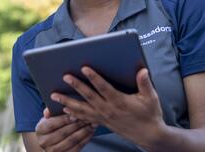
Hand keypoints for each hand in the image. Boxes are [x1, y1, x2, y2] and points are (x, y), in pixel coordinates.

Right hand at [34, 108, 94, 151]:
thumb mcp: (47, 117)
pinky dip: (85, 140)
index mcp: (40, 130)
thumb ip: (50, 111)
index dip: (64, 119)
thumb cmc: (49, 126)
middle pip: (63, 133)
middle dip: (77, 124)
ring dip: (83, 132)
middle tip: (87, 118)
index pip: (52, 124)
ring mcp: (53, 151)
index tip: (75, 114)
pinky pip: (76, 148)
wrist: (47, 142)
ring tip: (91, 124)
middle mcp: (44, 142)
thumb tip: (49, 110)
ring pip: (71, 141)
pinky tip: (90, 133)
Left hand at [51, 67, 165, 147]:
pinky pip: (84, 118)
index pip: (104, 88)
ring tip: (54, 96)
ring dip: (67, 102)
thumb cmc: (149, 114)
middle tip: (65, 76)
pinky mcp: (101, 122)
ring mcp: (103, 117)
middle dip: (76, 86)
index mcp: (120, 101)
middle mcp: (109, 110)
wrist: (148, 135)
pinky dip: (73, 114)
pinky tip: (64, 109)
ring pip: (82, 109)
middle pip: (89, 97)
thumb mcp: (150, 98)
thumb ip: (145, 83)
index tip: (84, 68)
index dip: (94, 77)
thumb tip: (142, 70)